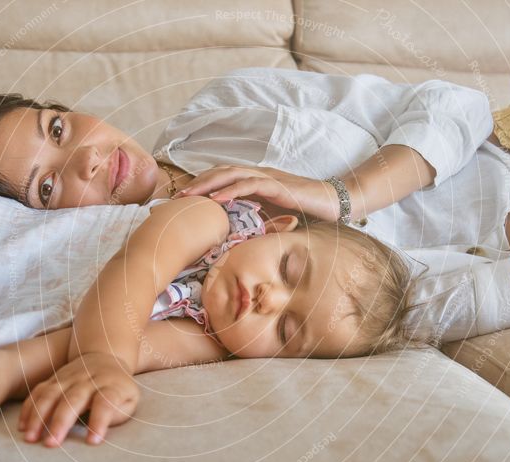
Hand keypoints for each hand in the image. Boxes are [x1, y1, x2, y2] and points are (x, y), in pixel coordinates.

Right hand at [18, 353, 138, 446]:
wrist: (104, 355)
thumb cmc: (117, 388)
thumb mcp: (130, 399)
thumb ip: (118, 414)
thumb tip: (99, 429)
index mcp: (111, 386)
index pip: (105, 403)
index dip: (99, 421)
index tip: (93, 441)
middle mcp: (88, 380)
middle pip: (73, 399)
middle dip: (61, 422)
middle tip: (51, 444)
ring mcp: (68, 377)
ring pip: (50, 394)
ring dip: (38, 417)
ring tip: (30, 438)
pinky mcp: (53, 378)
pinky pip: (38, 392)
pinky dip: (28, 408)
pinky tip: (23, 426)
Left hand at [173, 164, 338, 221]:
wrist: (334, 205)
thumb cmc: (305, 214)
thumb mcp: (272, 219)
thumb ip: (253, 222)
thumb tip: (231, 239)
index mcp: (254, 183)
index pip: (221, 180)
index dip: (200, 187)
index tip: (180, 202)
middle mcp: (258, 176)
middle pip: (220, 173)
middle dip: (196, 184)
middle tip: (175, 199)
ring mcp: (268, 178)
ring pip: (231, 175)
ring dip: (208, 185)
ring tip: (189, 197)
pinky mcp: (278, 186)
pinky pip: (251, 184)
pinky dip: (232, 190)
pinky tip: (217, 200)